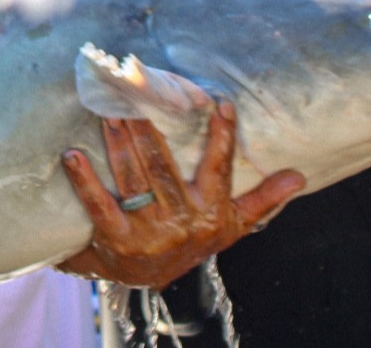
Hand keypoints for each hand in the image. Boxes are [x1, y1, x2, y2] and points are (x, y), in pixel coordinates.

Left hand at [58, 98, 303, 289]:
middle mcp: (180, 222)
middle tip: (136, 92)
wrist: (147, 277)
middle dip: (149, 128)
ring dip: (119, 142)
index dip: (222, 137)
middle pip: (164, 166)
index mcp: (210, 212)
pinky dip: (84, 180)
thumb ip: (263, 200)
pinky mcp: (115, 238)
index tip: (220, 103)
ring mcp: (146, 231)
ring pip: (133, 178)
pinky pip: (99, 205)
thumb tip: (299, 176)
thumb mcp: (232, 224)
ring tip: (109, 110)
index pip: (219, 169)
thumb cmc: (194, 239)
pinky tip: (72, 155)